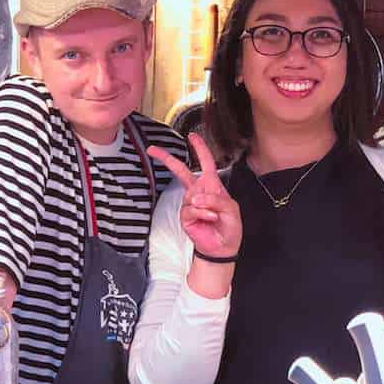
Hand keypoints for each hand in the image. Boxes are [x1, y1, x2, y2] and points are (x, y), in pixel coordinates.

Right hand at [148, 133, 242, 259]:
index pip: (206, 162)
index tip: (192, 135)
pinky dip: (202, 214)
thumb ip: (217, 200)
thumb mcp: (231, 209)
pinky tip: (210, 219)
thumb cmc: (229, 226)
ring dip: (207, 206)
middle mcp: (198, 191)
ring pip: (192, 196)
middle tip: (152, 149)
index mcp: (212, 185)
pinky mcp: (185, 216)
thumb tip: (197, 197)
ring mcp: (190, 203)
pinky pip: (191, 209)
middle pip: (181, 171)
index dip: (200, 148)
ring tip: (215, 216)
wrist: (223, 247)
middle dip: (167, 159)